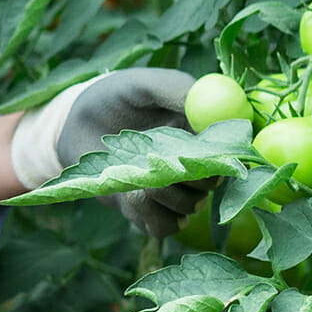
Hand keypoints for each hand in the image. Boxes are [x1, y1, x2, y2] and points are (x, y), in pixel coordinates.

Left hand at [10, 67, 202, 239]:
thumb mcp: (145, 84)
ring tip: (134, 175)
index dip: (221, 157)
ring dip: (163, 195)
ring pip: (189, 208)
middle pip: (213, 185)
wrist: (81, 123)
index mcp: (204, 133)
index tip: (200, 154)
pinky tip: (128, 193)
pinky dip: (147, 213)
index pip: (230, 152)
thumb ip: (176, 89)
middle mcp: (196, 164)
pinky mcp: (152, 213)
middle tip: (161, 165)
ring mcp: (176, 191)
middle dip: (190, 179)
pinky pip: (164, 227)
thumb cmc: (119, 96)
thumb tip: (209, 105)